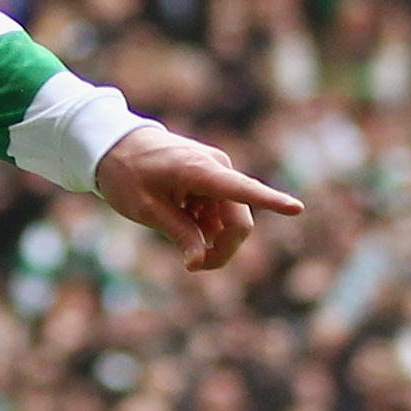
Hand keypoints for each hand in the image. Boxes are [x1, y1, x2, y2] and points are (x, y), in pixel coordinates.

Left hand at [94, 128, 302, 272]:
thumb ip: (180, 233)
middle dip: (223, 248)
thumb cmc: (126, 174)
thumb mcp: (147, 210)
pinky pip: (220, 210)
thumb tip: (201, 262)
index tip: (297, 208)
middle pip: (239, 220)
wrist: (114, 144)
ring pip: (231, 219)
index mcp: (201, 171)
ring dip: (212, 237)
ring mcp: (217, 172)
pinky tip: (182, 218)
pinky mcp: (212, 178)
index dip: (272, 202)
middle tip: (193, 267)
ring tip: (177, 232)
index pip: (242, 190)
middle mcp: (217, 168)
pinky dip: (206, 224)